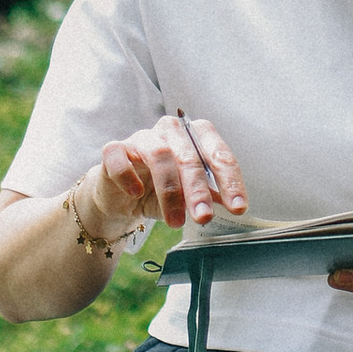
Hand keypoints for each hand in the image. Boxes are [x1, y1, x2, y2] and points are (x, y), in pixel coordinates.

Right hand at [90, 111, 248, 236]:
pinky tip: (136, 194)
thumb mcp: (188, 196)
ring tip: (175, 221)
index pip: (218, 153)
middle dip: (198, 190)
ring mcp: (142, 137)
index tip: (238, 207)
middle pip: (189, 156)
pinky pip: (120, 158)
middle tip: (204, 216)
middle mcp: (170, 130)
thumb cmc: (158, 191)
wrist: (120, 197)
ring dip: (169, 191)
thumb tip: (231, 205)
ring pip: (159, 155)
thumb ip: (209, 196)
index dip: (230, 181)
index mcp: (194, 135)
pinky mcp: (114, 149)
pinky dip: (129, 176)